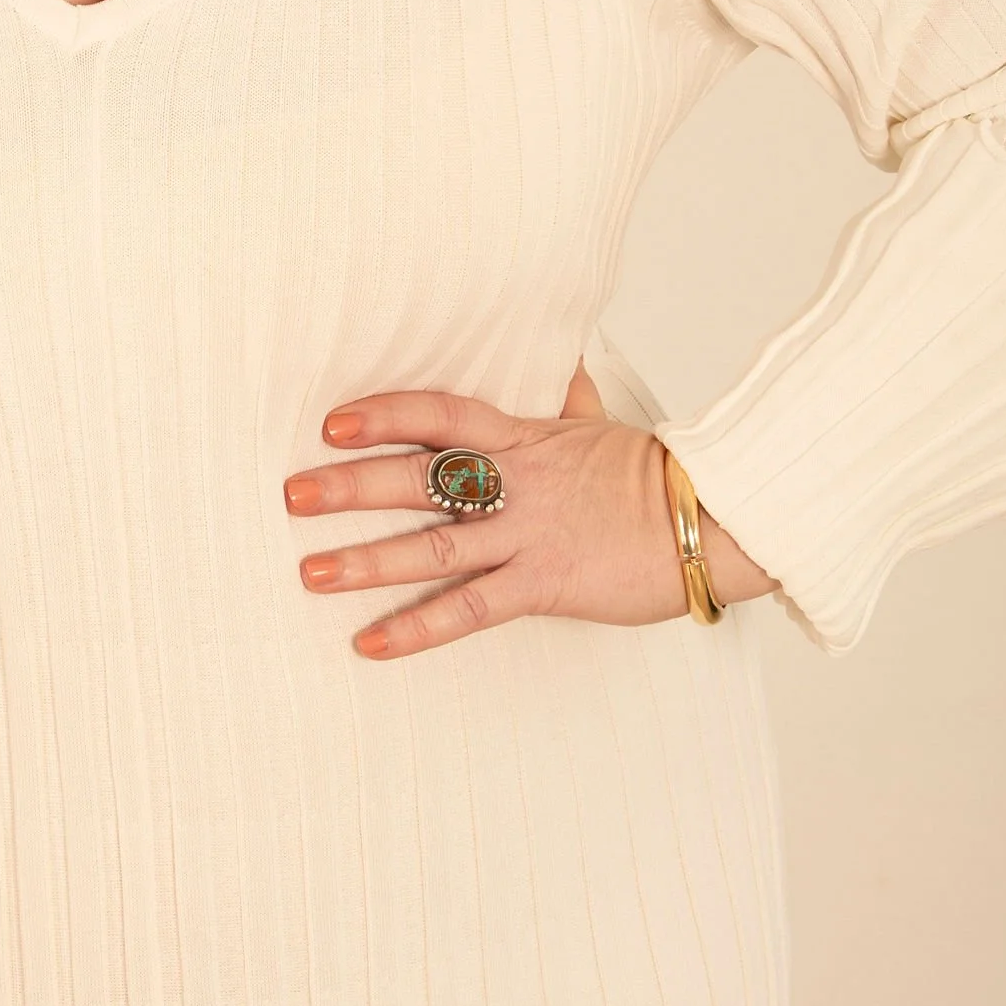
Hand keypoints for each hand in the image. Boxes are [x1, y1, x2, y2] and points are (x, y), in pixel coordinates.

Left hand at [283, 365, 776, 661]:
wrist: (713, 518)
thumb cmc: (654, 475)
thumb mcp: (601, 428)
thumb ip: (570, 400)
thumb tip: (568, 363)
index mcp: (525, 439)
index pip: (442, 415)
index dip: (386, 416)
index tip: (333, 422)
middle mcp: (516, 483)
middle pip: (420, 478)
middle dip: (351, 485)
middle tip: (292, 493)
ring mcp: (528, 534)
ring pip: (434, 545)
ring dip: (368, 559)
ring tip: (310, 571)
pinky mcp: (545, 584)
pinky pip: (471, 608)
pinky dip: (417, 628)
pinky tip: (370, 643)